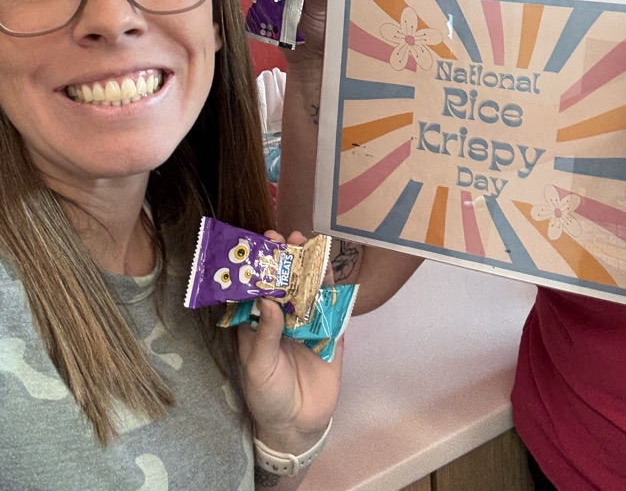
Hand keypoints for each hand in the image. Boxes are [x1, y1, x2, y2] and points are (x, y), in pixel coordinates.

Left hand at [237, 230, 341, 453]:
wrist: (298, 425)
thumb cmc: (267, 395)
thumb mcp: (259, 366)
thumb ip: (265, 333)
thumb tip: (267, 299)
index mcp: (259, 323)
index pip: (258, 287)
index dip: (260, 265)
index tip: (261, 244)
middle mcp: (282, 318)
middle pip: (285, 281)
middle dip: (286, 258)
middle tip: (287, 237)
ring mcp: (307, 323)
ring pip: (309, 288)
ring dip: (309, 266)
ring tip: (309, 243)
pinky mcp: (329, 332)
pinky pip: (331, 306)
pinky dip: (331, 287)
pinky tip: (329, 270)